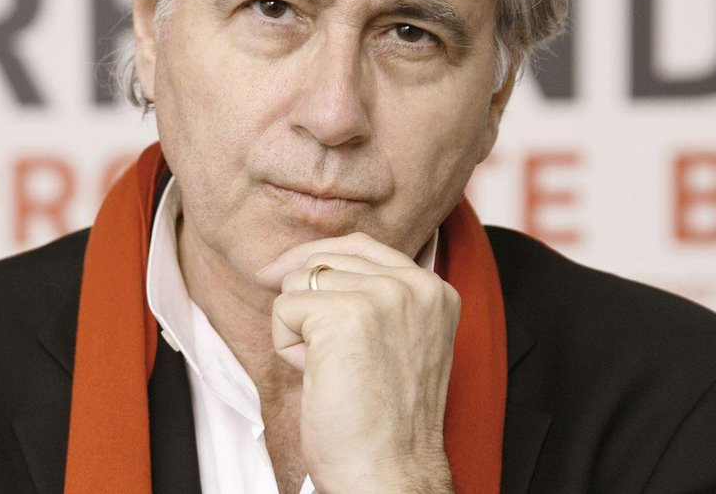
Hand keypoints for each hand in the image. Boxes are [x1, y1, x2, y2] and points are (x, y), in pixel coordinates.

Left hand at [255, 232, 459, 493]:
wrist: (390, 474)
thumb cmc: (383, 421)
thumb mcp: (395, 342)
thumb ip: (371, 298)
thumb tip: (301, 262)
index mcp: (435, 290)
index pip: (361, 245)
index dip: (317, 259)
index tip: (281, 274)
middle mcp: (416, 285)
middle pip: (326, 256)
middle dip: (306, 300)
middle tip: (322, 354)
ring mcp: (384, 296)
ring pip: (301, 280)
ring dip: (298, 328)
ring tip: (329, 370)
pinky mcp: (346, 314)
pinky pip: (284, 308)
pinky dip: (286, 346)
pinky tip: (317, 377)